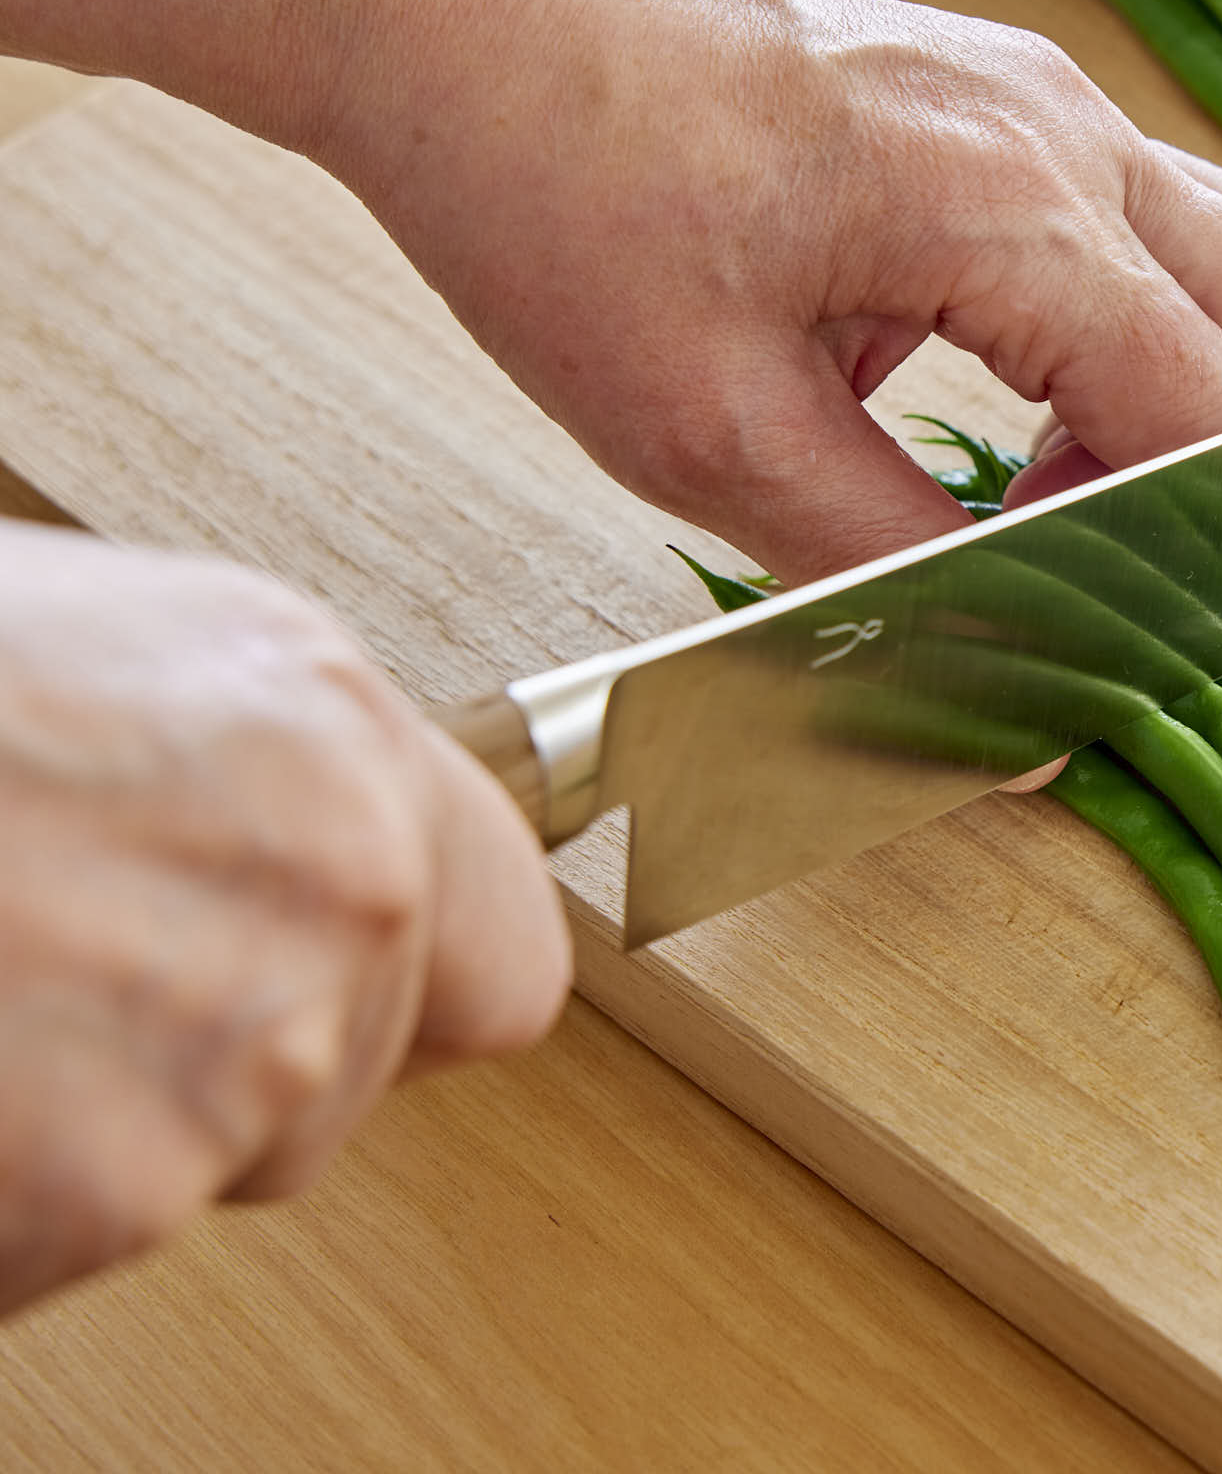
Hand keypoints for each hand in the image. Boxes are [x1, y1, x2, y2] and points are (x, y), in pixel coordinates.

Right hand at [0, 523, 568, 1314]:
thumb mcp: (110, 652)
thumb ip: (266, 769)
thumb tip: (317, 845)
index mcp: (334, 732)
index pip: (507, 951)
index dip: (415, 984)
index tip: (360, 994)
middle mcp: (338, 883)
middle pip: (355, 1074)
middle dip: (235, 1057)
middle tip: (61, 978)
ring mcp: (244, 1045)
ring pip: (224, 1161)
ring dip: (106, 1123)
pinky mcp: (120, 1188)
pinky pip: (93, 1235)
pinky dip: (14, 1201)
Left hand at [3, 0, 1221, 591]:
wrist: (462, 10)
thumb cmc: (559, 197)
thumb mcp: (710, 435)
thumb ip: (894, 567)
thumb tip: (1027, 687)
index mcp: (1011, 207)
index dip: (1211, 567)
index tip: (1126, 644)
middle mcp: (1072, 132)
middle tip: (1079, 559)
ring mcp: (1057, 96)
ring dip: (1206, 400)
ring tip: (1053, 476)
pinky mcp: (1018, 92)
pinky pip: (1175, 220)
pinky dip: (1156, 326)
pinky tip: (1026, 382)